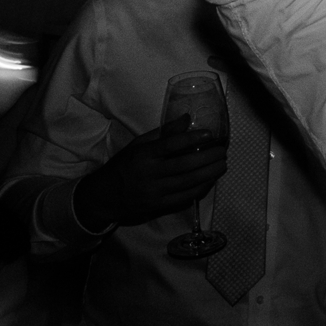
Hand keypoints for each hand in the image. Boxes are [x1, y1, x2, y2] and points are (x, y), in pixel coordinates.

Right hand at [72, 117, 227, 230]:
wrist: (103, 197)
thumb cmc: (124, 166)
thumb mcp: (138, 145)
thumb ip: (163, 133)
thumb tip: (187, 118)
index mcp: (143, 156)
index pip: (170, 145)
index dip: (191, 139)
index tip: (209, 134)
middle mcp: (149, 174)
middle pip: (184, 166)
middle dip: (208, 158)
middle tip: (223, 151)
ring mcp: (154, 193)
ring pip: (188, 183)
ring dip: (209, 174)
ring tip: (222, 165)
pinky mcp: (158, 207)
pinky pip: (184, 198)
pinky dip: (200, 189)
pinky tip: (210, 181)